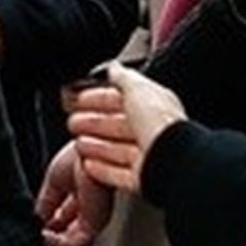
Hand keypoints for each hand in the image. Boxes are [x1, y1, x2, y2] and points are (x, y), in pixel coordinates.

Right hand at [36, 141, 113, 245]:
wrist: (87, 153)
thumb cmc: (78, 156)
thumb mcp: (54, 181)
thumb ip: (46, 202)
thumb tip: (36, 219)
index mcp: (82, 195)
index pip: (63, 218)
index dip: (47, 224)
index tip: (34, 225)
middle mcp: (90, 209)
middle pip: (67, 232)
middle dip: (49, 235)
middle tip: (36, 235)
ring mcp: (93, 218)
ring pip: (71, 243)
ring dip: (52, 243)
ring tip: (39, 237)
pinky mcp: (94, 224)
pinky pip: (74, 243)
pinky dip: (57, 244)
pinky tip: (45, 236)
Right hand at [66, 62, 184, 194]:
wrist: (173, 161)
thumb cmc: (161, 124)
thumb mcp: (137, 89)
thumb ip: (122, 77)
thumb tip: (113, 67)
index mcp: (155, 105)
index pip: (123, 99)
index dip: (99, 98)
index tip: (80, 99)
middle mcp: (153, 131)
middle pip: (118, 125)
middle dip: (94, 122)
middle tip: (73, 121)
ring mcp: (148, 156)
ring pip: (117, 150)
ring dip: (96, 146)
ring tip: (77, 143)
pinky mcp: (142, 178)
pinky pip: (118, 173)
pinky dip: (102, 169)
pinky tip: (88, 165)